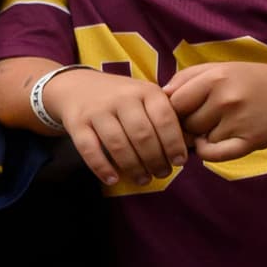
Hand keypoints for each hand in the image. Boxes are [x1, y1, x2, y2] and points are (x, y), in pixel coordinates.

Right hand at [49, 66, 189, 188]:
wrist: (77, 86)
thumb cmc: (121, 97)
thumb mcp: (146, 96)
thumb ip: (165, 115)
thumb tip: (190, 143)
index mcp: (145, 91)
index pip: (164, 119)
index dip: (174, 143)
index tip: (179, 161)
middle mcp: (122, 98)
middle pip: (142, 135)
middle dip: (155, 160)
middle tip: (162, 174)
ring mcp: (98, 111)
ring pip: (118, 145)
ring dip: (133, 167)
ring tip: (143, 180)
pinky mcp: (77, 123)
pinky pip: (90, 150)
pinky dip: (102, 168)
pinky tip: (113, 179)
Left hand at [162, 58, 266, 163]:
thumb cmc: (251, 81)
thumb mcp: (220, 68)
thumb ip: (187, 78)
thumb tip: (160, 96)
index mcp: (216, 77)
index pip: (173, 104)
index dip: (172, 112)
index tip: (181, 112)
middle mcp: (226, 99)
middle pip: (184, 125)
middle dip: (188, 126)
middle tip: (204, 119)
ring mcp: (238, 121)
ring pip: (198, 141)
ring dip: (203, 138)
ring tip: (220, 125)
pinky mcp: (249, 141)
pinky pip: (213, 155)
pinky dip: (210, 152)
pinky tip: (218, 142)